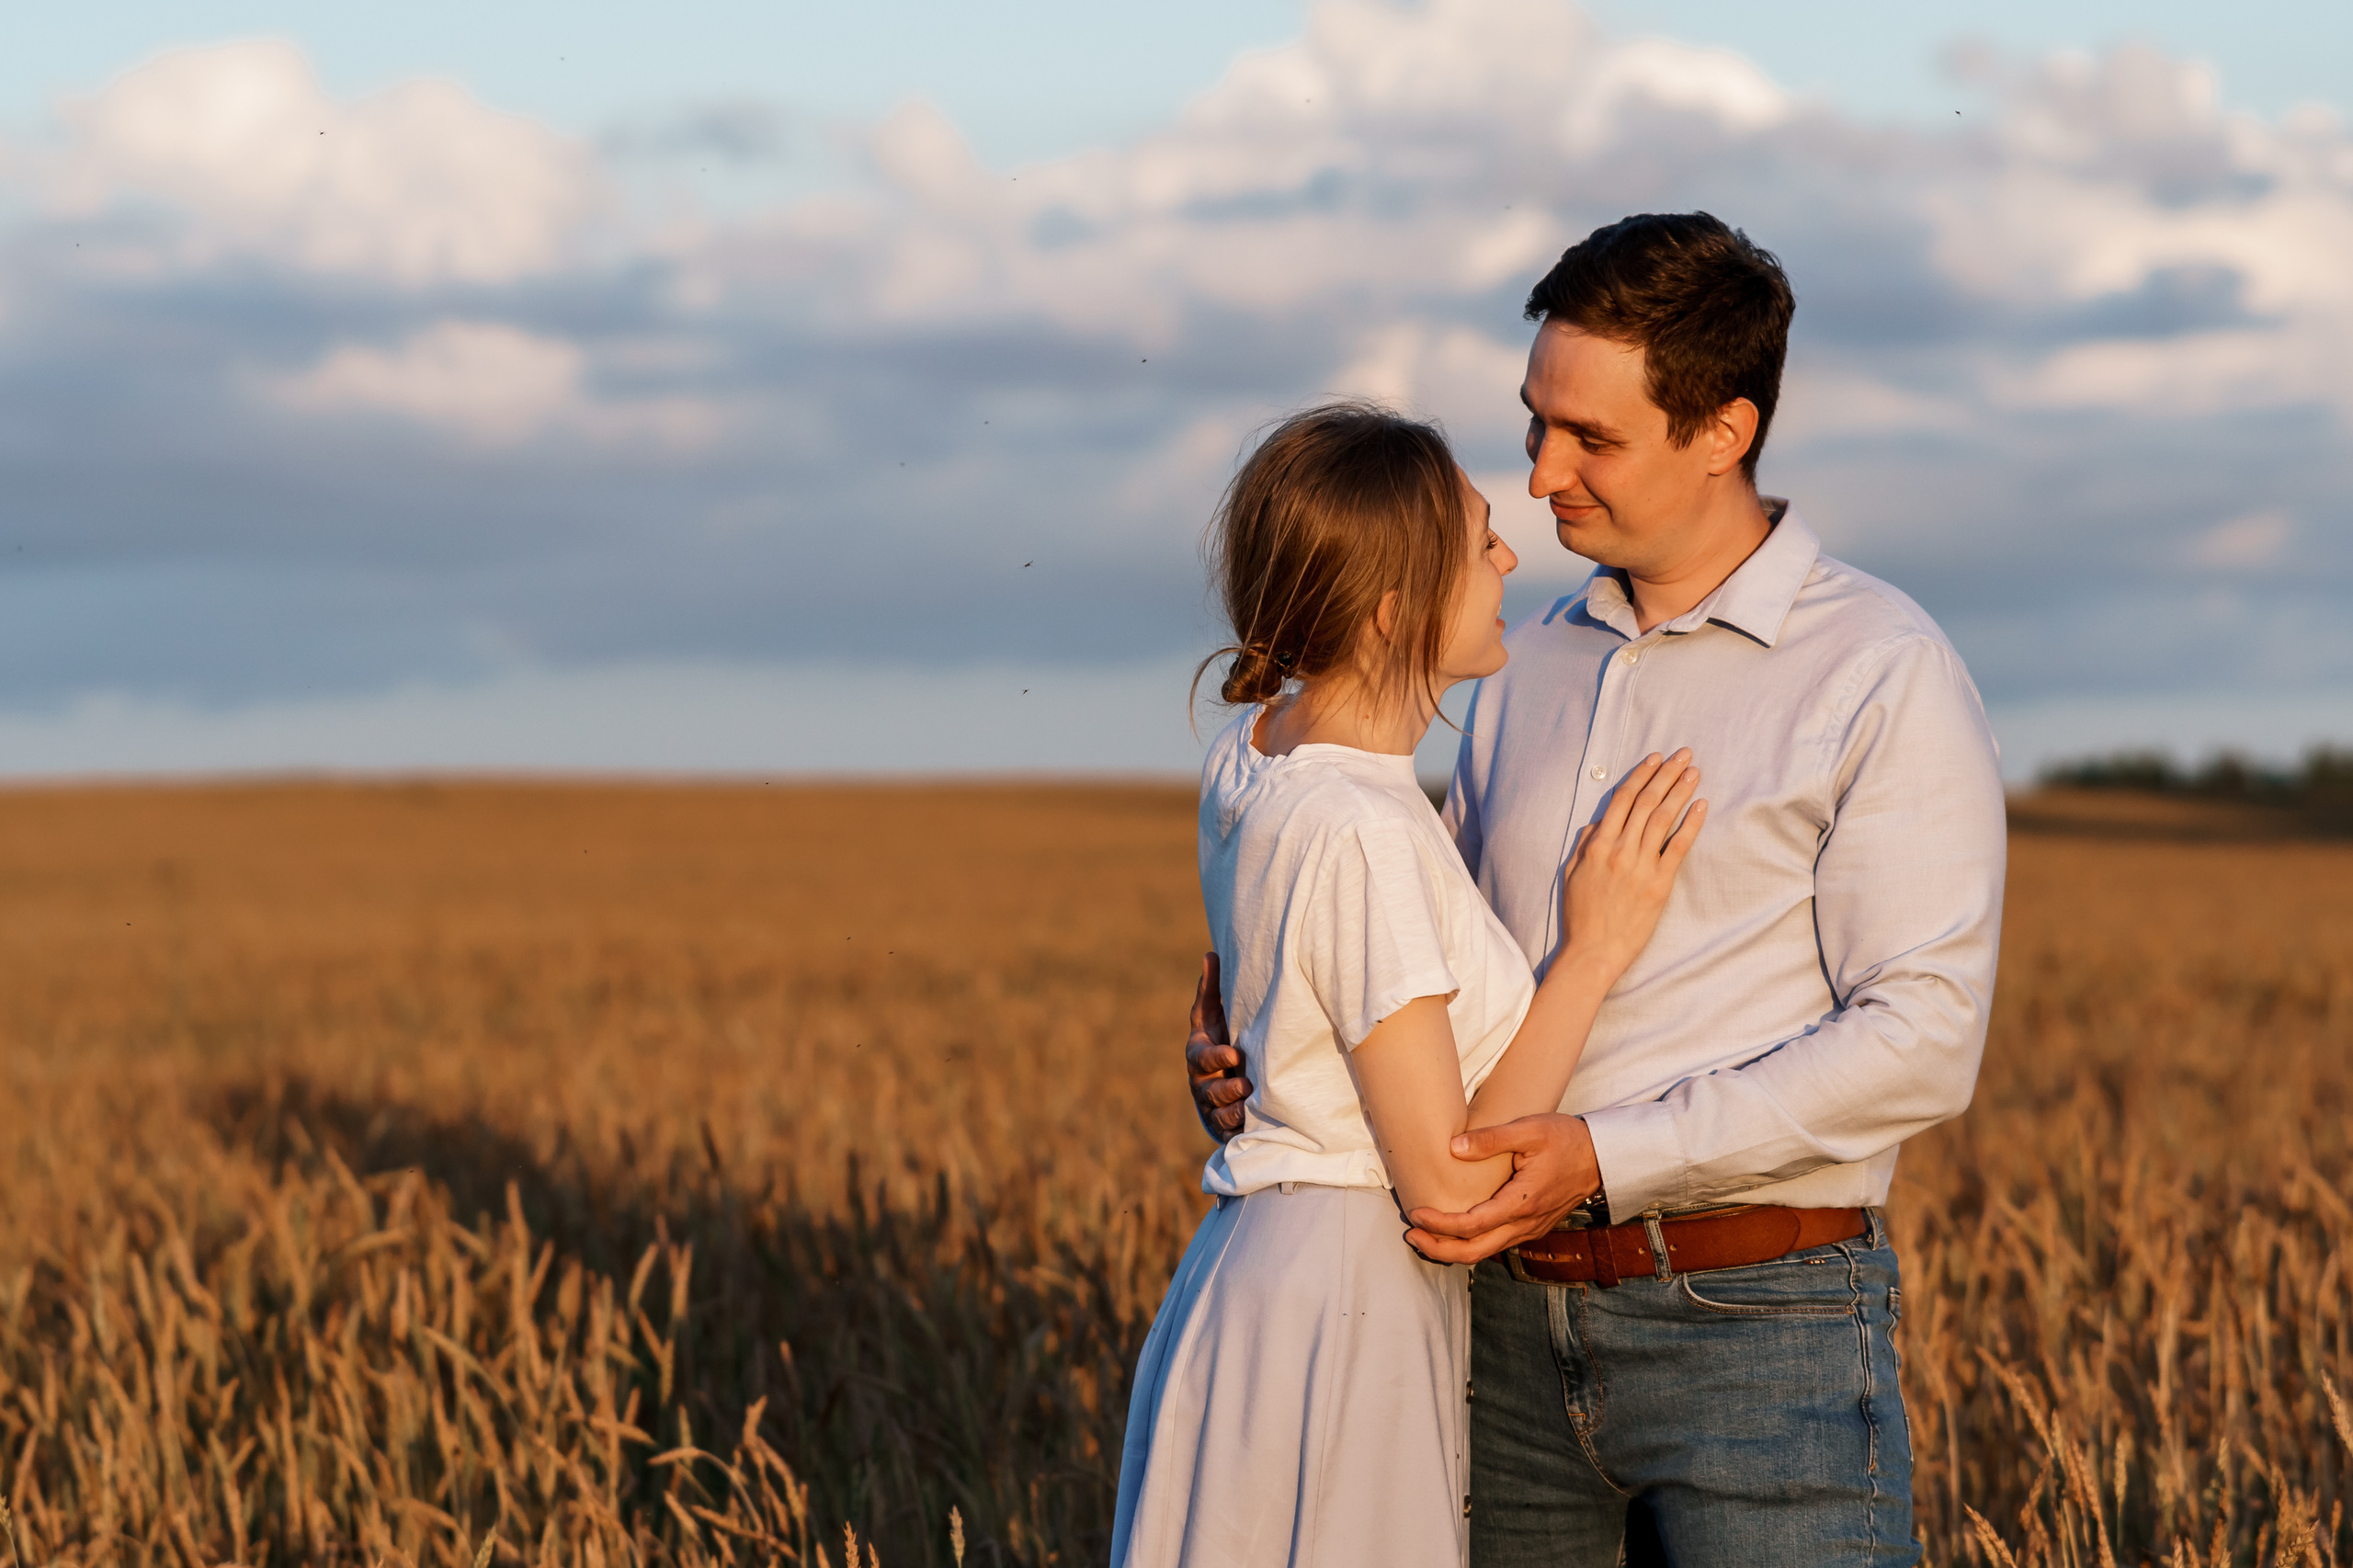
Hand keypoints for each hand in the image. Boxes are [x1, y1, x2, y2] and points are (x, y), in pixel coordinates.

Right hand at [1186, 952, 1252, 1142]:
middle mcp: (1202, 1081)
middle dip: (1225, 1088)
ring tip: (1248, 1107)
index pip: (1202, 1056)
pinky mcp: (1221, 1125)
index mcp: (1199, 1054)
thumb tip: (1211, 953)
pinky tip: (1248, 1126)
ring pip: (1217, 1112)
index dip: (1215, 1057)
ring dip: (1232, 1110)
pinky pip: (1226, 1131)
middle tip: (1246, 1086)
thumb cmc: (1220, 1039)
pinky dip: (1236, 1129)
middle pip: (1208, 1088)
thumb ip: (1212, 990)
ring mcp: (1210, 1105)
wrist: (1223, 1077)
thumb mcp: (1214, 1016)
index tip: (1234, 1054)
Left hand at [1402, 1113, 1598, 1262]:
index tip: (1416, 1214)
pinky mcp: (1532, 1226)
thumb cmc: (1567, 1140)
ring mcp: (1530, 1228)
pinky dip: (1471, 1243)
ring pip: (1486, 1252)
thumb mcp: (1530, 1129)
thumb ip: (1491, 1138)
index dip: (1440, 1224)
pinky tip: (1456, 1230)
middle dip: (1439, 1248)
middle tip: (1410, 1234)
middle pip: (1475, 1252)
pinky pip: (1497, 1244)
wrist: (1603, 1156)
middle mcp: (1525, 1223)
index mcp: (1522, 1202)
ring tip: (1425, 1234)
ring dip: (1453, 1248)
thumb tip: (1453, 1147)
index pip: (1472, 1225)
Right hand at [1559, 750, 1704, 979]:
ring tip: (1694, 772)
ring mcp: (1641, 866)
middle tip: (1684, 755)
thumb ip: (1584, 845)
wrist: (1594, 951)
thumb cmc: (1580, 916)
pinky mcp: (1659, 884)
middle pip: (1647, 802)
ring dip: (1680, 791)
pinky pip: (1678, 847)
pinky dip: (1690, 824)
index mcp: (1597, 845)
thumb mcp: (1571, 875)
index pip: (1622, 800)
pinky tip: (1700, 806)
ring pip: (1663, 818)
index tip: (1655, 758)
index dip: (1641, 775)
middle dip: (1666, 774)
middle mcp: (1619, 850)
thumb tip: (1597, 824)